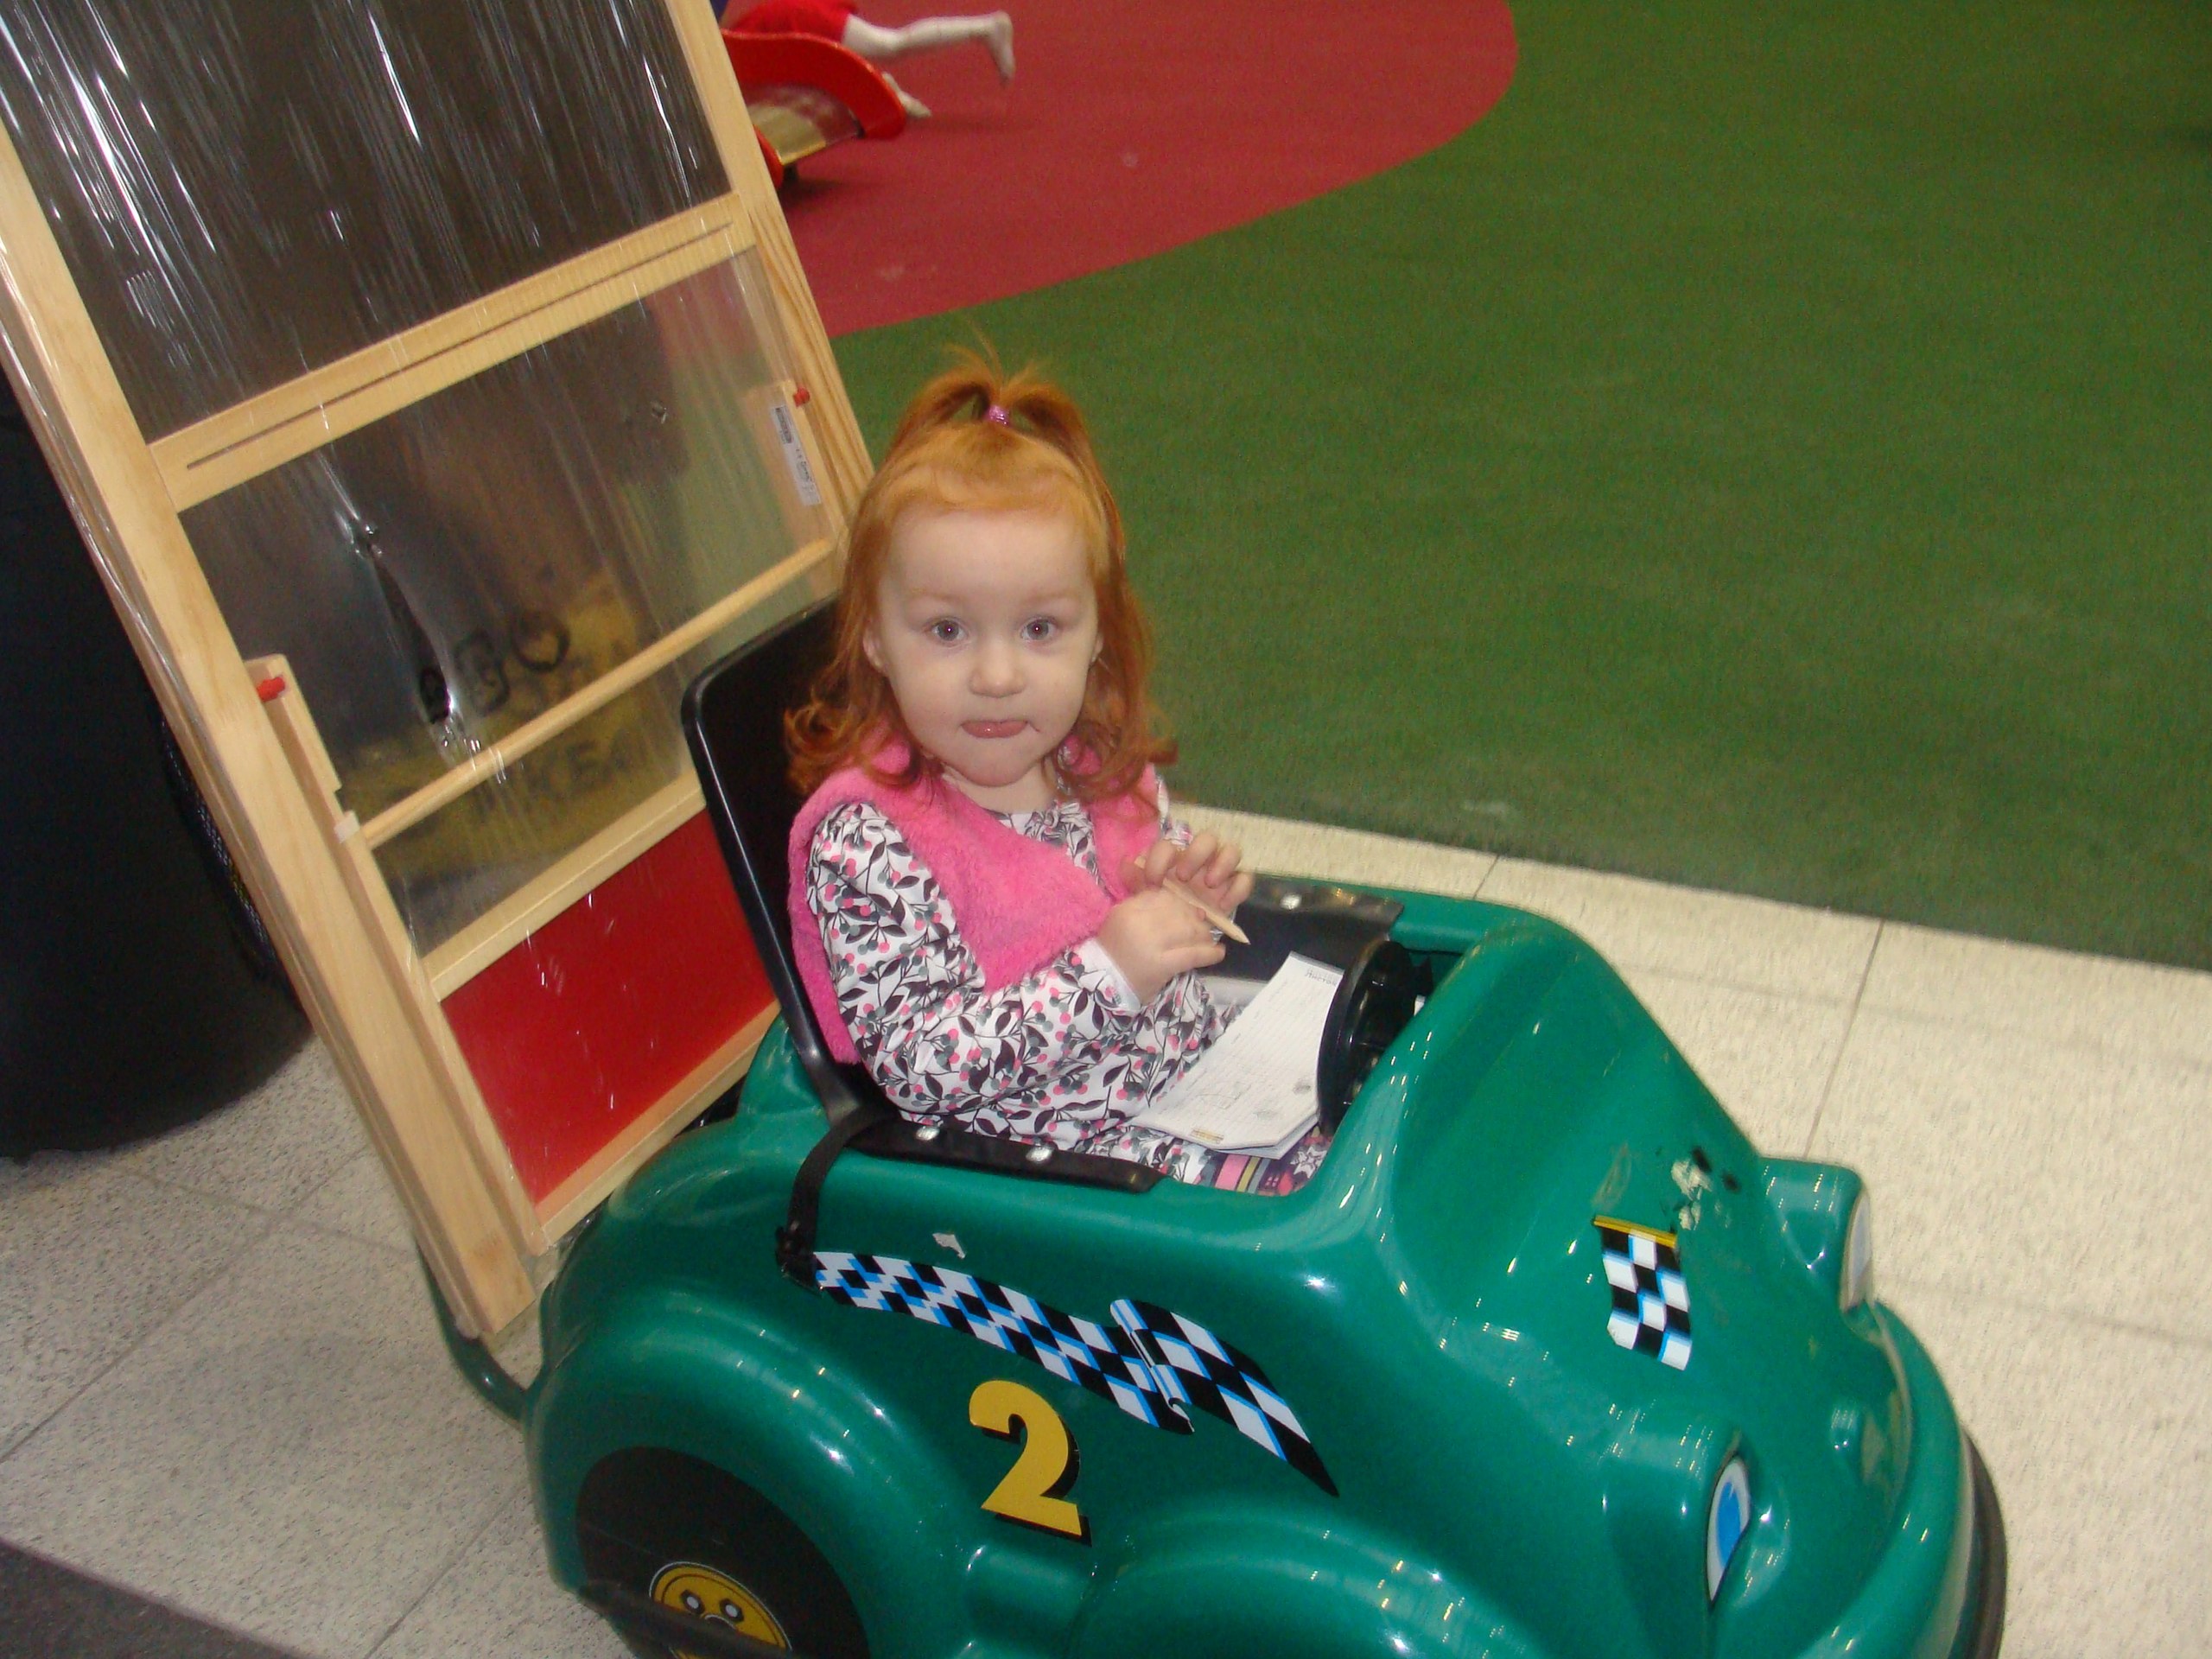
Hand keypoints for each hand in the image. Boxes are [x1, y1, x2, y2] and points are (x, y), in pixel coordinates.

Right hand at [1097, 887, 1226, 1004]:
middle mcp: (1141, 923)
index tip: (1186, 908)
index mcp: (1129, 909)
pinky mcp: (1163, 965)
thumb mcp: (1120, 918)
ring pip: (1189, 930)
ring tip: (1208, 937)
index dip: (1179, 902)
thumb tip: (1172, 894)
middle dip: (1193, 917)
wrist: (1103, 983)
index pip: (1163, 897)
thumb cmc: (1114, 950)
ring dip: (1203, 933)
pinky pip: (1193, 955)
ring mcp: (1153, 944)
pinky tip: (1219, 952)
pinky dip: (1210, 953)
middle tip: (1202, 922)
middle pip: (1179, 911)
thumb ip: (1142, 902)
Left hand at [1125, 832, 1254, 919]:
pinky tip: (1222, 905)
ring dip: (1222, 865)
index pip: (1170, 844)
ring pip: (1232, 851)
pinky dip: (1237, 889)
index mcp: (1175, 858)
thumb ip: (1135, 879)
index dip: (1160, 858)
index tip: (1153, 881)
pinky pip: (1245, 879)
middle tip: (1184, 878)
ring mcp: (1220, 872)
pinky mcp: (1233, 888)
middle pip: (1208, 838)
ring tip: (1209, 885)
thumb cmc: (1163, 907)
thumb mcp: (1145, 896)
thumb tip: (1127, 863)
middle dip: (1196, 854)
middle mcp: (1200, 859)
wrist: (1178, 934)